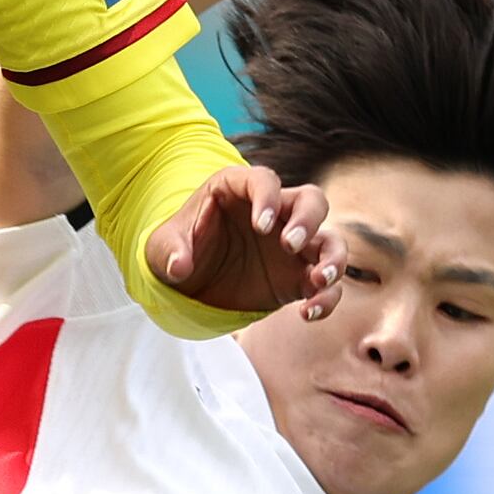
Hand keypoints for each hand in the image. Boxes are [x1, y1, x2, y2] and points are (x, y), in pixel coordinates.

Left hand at [144, 164, 333, 317]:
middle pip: (311, 200)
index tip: (261, 225)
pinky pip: (326, 284)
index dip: (267, 198)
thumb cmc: (177, 249)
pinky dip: (326, 297)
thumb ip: (169, 251)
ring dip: (333, 258)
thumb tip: (179, 266)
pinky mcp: (298, 278)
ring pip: (330, 240)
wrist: (188, 282)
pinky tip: (308, 313)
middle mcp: (274, 213)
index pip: (264, 180)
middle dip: (307, 220)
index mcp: (239, 191)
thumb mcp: (160, 248)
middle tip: (288, 246)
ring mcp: (291, 245)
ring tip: (319, 280)